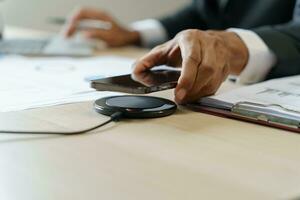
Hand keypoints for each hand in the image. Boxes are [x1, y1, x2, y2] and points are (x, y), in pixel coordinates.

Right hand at [64, 7, 140, 46]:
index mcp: (101, 15)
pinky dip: (78, 27)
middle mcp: (98, 14)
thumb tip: (82, 35)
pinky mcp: (97, 23)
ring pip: (81, 18)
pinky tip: (74, 35)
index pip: (82, 12)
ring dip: (73, 26)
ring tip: (67, 36)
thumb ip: (96, 35)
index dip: (73, 19)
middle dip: (70, 24)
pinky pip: (84, 23)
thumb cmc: (122, 38)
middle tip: (65, 35)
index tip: (67, 28)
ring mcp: (98, 18)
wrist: (130, 38)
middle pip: (79, 15)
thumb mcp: (110, 38)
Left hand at [133, 29, 248, 103]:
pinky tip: (194, 95)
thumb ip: (149, 60)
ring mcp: (220, 57)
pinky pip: (216, 86)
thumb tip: (135, 71)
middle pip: (205, 70)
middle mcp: (208, 46)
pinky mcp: (225, 69)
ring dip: (197, 93)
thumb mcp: (166, 49)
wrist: (214, 43)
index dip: (186, 77)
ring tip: (185, 98)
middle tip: (180, 99)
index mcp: (191, 39)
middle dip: (192, 88)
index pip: (192, 58)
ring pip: (212, 80)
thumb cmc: (187, 46)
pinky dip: (204, 94)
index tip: (178, 92)